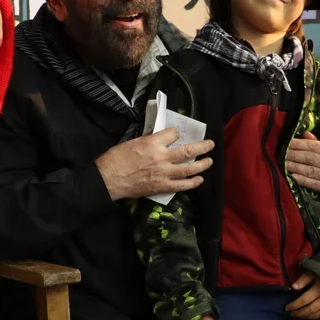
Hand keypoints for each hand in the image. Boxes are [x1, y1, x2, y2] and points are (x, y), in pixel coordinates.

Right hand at [95, 128, 214, 200]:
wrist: (108, 179)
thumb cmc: (116, 158)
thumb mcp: (132, 142)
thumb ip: (148, 141)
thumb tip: (159, 140)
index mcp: (153, 143)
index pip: (173, 133)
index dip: (177, 133)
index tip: (177, 134)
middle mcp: (162, 157)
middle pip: (187, 150)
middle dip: (202, 147)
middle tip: (211, 144)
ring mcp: (164, 173)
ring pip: (188, 168)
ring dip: (202, 165)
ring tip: (210, 161)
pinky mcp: (162, 186)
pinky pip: (181, 185)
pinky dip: (192, 183)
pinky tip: (199, 180)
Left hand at [285, 271, 319, 318]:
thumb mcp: (312, 273)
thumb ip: (303, 280)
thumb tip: (293, 287)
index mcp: (318, 289)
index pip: (304, 300)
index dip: (294, 305)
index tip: (287, 308)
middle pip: (310, 309)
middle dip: (299, 313)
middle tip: (291, 314)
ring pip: (316, 314)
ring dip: (306, 316)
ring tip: (298, 316)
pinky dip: (315, 317)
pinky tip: (309, 316)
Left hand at [286, 132, 319, 194]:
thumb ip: (313, 142)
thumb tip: (305, 133)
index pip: (312, 145)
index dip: (297, 144)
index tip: (285, 143)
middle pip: (309, 157)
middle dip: (293, 155)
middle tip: (280, 154)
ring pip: (308, 170)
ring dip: (293, 167)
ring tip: (281, 164)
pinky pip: (311, 183)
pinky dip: (300, 180)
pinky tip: (291, 176)